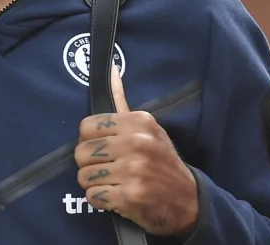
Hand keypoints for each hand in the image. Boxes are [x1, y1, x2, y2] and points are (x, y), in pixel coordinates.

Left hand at [75, 66, 199, 237]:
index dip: (89, 141)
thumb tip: (111, 68)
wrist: (188, 200)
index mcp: (139, 122)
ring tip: (114, 183)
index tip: (103, 149)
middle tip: (108, 169)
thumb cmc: (162, 162)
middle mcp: (137, 143)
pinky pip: (93, 197)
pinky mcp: (130, 197)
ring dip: (94, 184)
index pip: (87, 127)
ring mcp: (134, 171)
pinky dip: (101, 201)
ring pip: (84, 177)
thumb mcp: (148, 128)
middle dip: (89, 165)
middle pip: (81, 152)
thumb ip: (122, 101)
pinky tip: (117, 197)